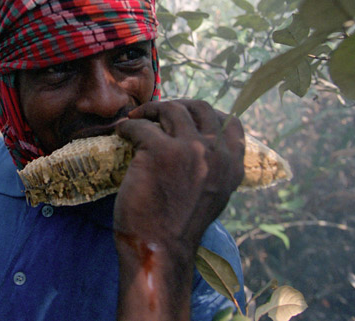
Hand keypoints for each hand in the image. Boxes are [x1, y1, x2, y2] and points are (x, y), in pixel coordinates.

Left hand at [114, 99, 244, 254]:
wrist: (159, 248)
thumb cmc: (179, 226)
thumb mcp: (212, 195)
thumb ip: (212, 167)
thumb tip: (195, 141)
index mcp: (233, 166)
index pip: (232, 123)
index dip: (208, 114)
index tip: (187, 116)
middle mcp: (216, 153)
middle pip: (200, 108)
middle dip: (178, 105)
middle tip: (157, 113)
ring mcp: (189, 149)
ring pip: (171, 109)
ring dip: (151, 110)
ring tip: (136, 118)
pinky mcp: (159, 150)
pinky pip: (140, 125)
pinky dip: (128, 126)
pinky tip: (121, 133)